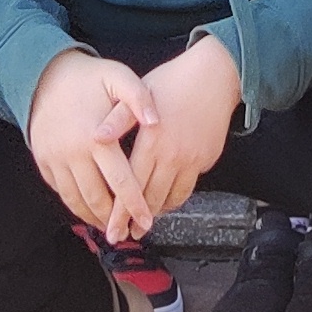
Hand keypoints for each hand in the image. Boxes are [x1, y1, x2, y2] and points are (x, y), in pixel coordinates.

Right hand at [25, 50, 159, 241]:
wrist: (44, 75)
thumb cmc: (88, 77)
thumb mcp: (117, 77)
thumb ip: (139, 98)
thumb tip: (156, 121)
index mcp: (96, 137)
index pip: (121, 180)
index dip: (135, 204)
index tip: (147, 222)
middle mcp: (73, 153)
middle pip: (97, 198)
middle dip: (114, 220)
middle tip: (129, 231)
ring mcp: (55, 160)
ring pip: (76, 201)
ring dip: (94, 218)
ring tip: (110, 226)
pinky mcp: (43, 162)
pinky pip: (61, 192)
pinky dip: (75, 205)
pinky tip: (89, 209)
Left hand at [123, 37, 239, 219]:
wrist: (215, 75)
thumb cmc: (173, 81)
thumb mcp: (141, 92)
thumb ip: (118, 118)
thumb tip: (95, 137)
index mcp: (152, 140)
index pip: (131, 184)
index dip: (120, 212)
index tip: (112, 231)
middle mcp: (172, 154)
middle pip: (151, 198)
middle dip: (136, 221)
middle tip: (124, 235)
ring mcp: (192, 160)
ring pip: (171, 198)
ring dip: (156, 213)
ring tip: (143, 223)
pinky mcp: (206, 160)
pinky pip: (188, 188)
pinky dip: (174, 199)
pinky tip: (164, 200)